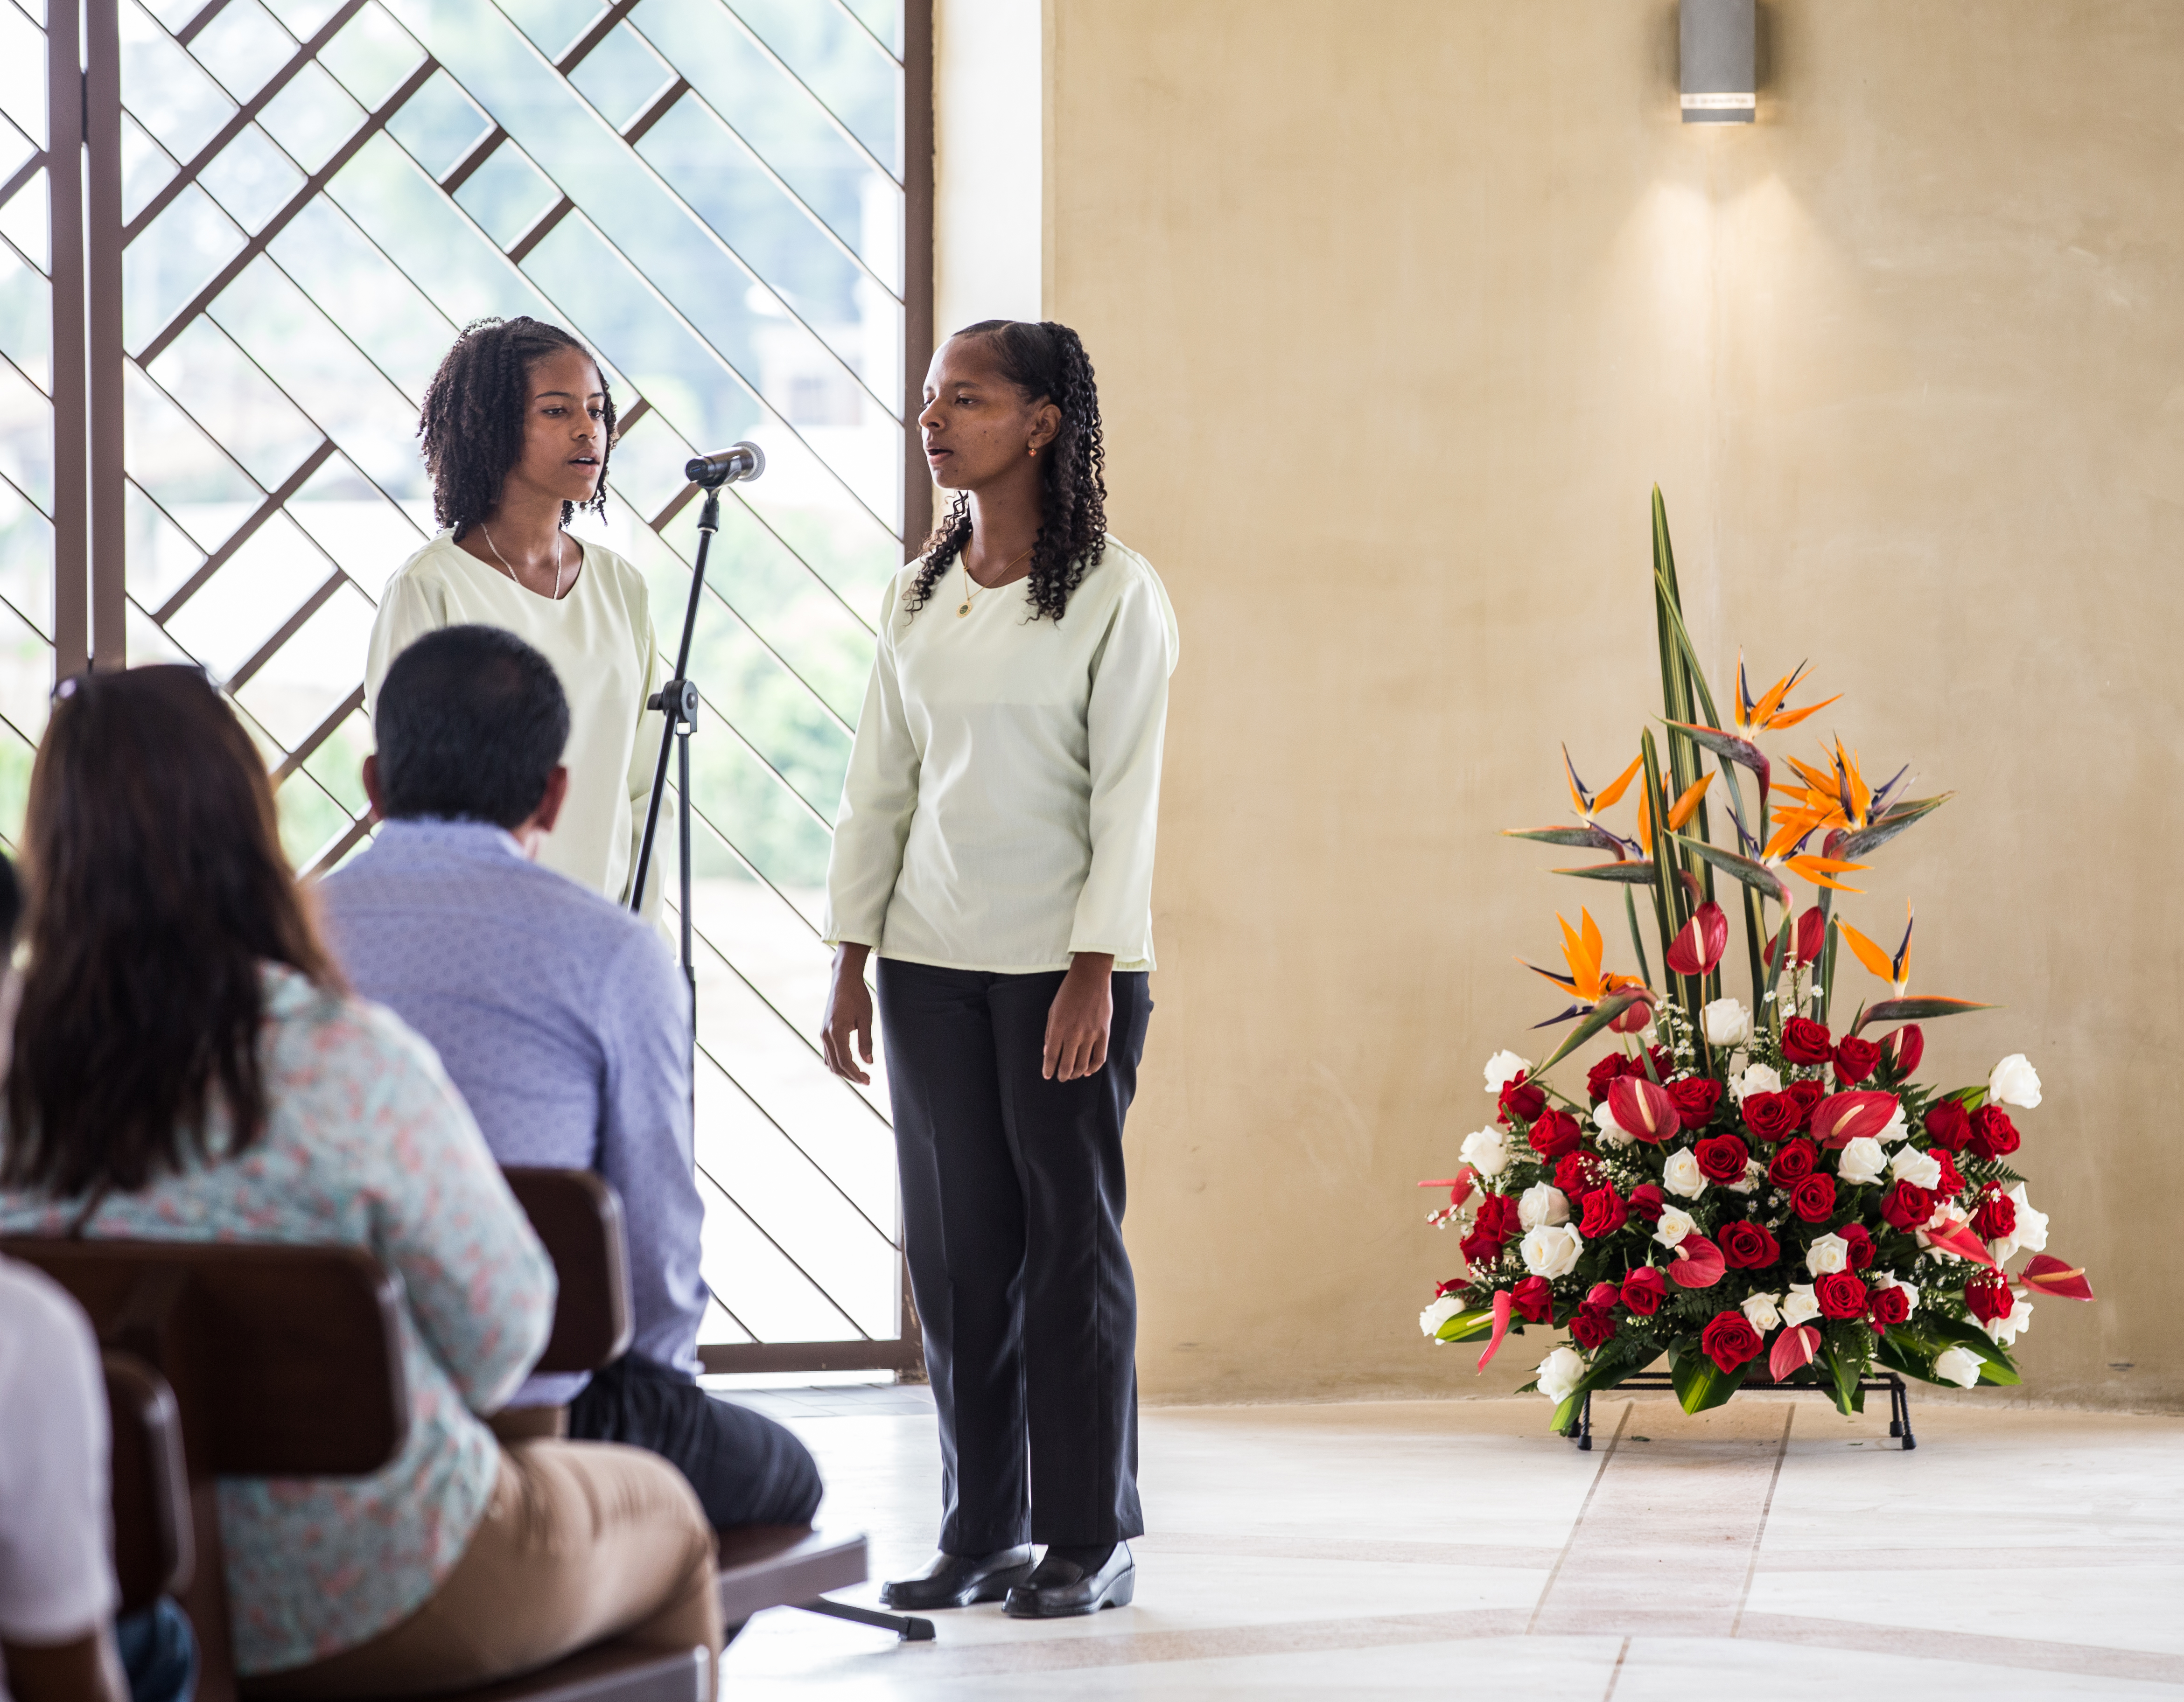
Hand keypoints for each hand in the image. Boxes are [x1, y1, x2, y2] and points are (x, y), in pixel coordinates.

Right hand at [822, 944, 875, 1083]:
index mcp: (836, 1032)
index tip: (868, 1081)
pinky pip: (828, 1054)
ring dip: (844, 1071)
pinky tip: (850, 1064)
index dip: (856, 1074)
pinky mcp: (824, 1032)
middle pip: (836, 1065)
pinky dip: (837, 1062)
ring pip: (830, 1061)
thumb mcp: (866, 1018)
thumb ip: (866, 1041)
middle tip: (867, 1080)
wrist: (843, 980)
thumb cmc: (857, 996)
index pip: (845, 1061)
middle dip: (851, 1076)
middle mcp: (825, 1035)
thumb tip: (869, 1062)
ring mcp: (822, 1034)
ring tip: (860, 1075)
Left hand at [1043, 953, 1115, 1080]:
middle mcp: (1074, 1034)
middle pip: (1067, 1065)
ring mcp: (1091, 1034)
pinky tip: (1088, 1071)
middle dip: (1062, 1075)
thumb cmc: (1068, 992)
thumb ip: (1050, 1033)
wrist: (1091, 977)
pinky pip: (1100, 1057)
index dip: (1048, 1070)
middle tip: (1061, 1077)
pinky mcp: (1104, 1032)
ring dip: (1076, 1073)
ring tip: (1073, 1075)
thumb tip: (1047, 1052)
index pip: (1052, 1057)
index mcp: (1059, 1028)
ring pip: (1083, 1064)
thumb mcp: (1053, 1011)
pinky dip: (1093, 1068)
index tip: (1047, 1075)